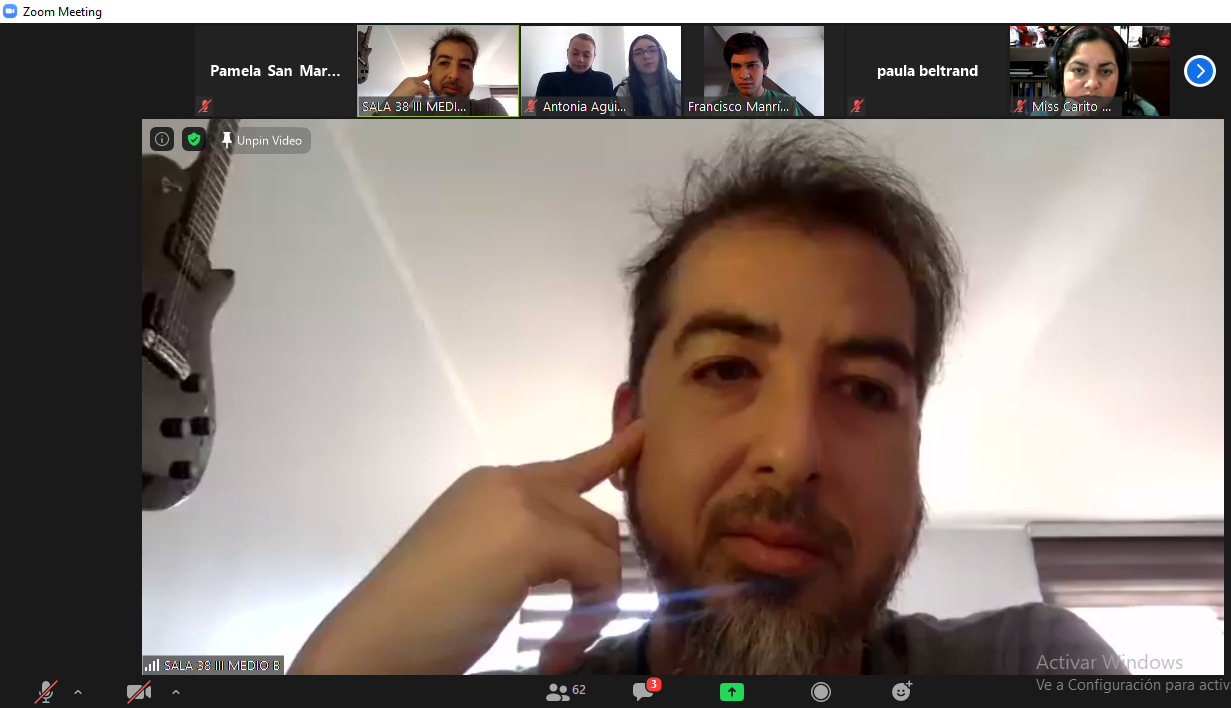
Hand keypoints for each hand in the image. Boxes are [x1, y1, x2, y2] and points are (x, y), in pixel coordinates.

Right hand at [290, 421, 645, 674]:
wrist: (372, 642)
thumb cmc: (414, 620)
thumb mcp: (479, 566)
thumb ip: (524, 546)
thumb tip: (584, 560)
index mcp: (488, 486)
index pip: (569, 468)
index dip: (612, 455)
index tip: (645, 435)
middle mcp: (505, 482)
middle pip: (594, 518)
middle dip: (602, 575)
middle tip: (579, 631)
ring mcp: (518, 502)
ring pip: (602, 545)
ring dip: (594, 603)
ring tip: (559, 647)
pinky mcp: (532, 534)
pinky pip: (598, 572)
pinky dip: (587, 619)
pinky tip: (554, 651)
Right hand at [388, 71, 431, 98]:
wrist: (393, 100)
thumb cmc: (399, 98)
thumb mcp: (407, 91)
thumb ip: (415, 89)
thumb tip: (423, 92)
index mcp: (409, 79)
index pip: (421, 77)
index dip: (427, 75)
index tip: (432, 73)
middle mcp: (411, 79)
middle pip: (424, 83)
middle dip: (426, 90)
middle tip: (425, 97)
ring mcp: (413, 82)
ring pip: (425, 87)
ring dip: (425, 94)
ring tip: (422, 99)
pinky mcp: (415, 86)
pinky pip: (425, 91)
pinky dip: (425, 96)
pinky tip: (422, 99)